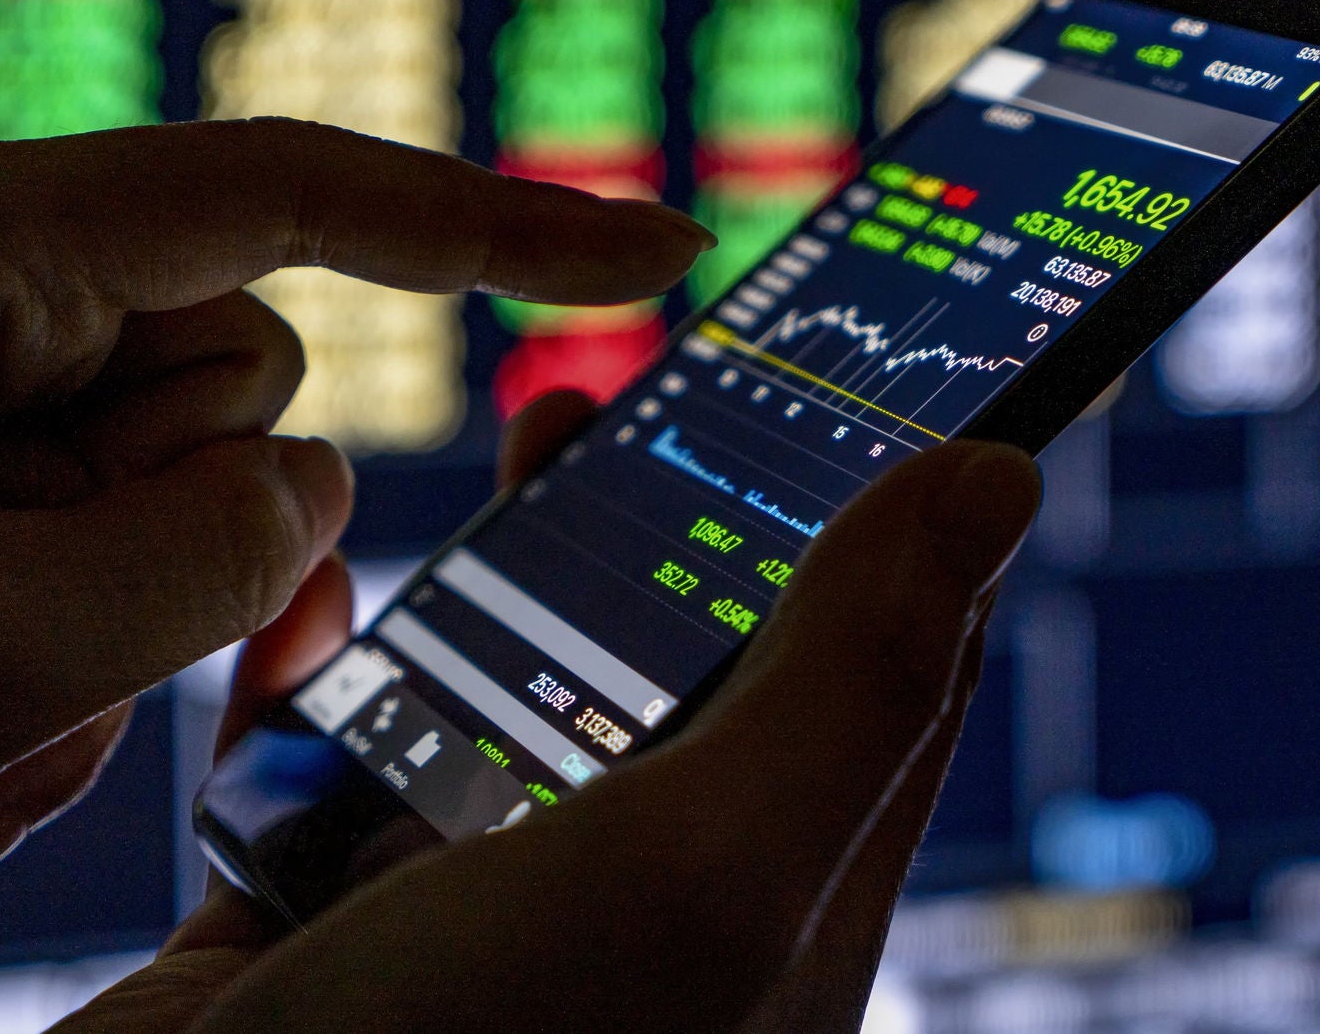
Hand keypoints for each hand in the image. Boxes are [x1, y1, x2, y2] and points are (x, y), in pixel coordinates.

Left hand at [0, 120, 710, 863]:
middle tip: (75, 683)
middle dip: (197, 541)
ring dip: (121, 620)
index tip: (659, 250)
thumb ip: (225, 553)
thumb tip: (303, 501)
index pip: (302, 195)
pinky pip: (95, 507)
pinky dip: (71, 637)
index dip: (504, 227)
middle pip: (237, 373)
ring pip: (174, 467)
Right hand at [51, 394, 1039, 1033]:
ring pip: (513, 701)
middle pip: (693, 672)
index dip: (895, 530)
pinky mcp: (318, 933)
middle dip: (688, 518)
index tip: (872, 386)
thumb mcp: (703, 868)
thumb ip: (850, 682)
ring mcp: (478, 930)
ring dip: (521, 567)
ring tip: (537, 434)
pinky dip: (329, 668)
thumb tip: (1000, 482)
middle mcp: (640, 926)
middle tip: (670, 387)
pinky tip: (326, 585)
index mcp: (773, 920)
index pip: (886, 688)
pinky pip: (333, 762)